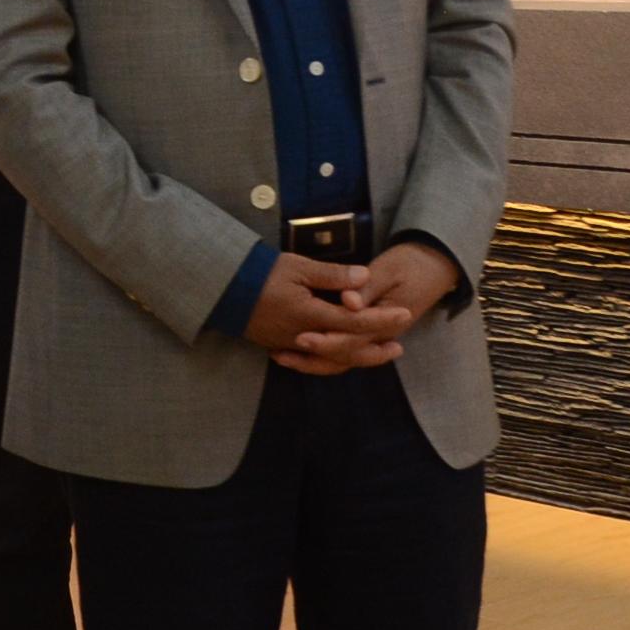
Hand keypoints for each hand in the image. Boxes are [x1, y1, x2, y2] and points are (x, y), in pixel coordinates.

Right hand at [244, 254, 403, 375]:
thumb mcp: (298, 267)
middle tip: (398, 347)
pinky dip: (332, 362)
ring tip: (378, 354)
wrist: (225, 288)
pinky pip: (314, 361)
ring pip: (331, 361)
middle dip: (374, 349)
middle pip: (346, 350)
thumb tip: (364, 276)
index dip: (381, 320)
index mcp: (309, 315)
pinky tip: (344, 358)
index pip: (354, 322)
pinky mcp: (282, 346)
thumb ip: (333, 275)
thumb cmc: (262, 273)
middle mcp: (303, 337)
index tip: (404, 315)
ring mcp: (292, 345)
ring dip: (357, 358)